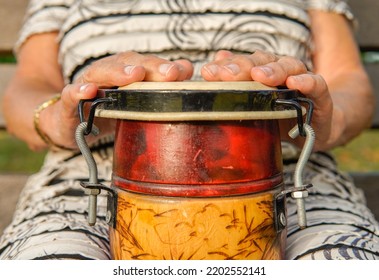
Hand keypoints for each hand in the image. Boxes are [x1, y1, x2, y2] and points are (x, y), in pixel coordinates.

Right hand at [41, 52, 193, 148]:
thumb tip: (186, 69)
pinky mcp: (69, 102)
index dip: (164, 66)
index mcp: (125, 73)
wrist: (71, 124)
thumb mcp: (134, 102)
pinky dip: (78, 91)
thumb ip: (157, 86)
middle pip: (128, 63)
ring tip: (135, 74)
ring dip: (118, 72)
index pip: (146, 64)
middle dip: (150, 67)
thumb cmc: (108, 111)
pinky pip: (71, 94)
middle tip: (169, 73)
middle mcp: (107, 74)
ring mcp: (87, 85)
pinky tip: (89, 91)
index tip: (183, 72)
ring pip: (101, 72)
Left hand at [201, 50, 332, 150]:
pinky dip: (306, 81)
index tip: (208, 73)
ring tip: (260, 75)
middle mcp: (280, 72)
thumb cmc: (278, 116)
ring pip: (289, 66)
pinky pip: (316, 84)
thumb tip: (214, 63)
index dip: (225, 66)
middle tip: (227, 75)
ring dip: (273, 70)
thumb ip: (237, 87)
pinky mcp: (319, 95)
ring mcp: (300, 81)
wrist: (312, 130)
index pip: (243, 63)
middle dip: (243, 66)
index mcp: (261, 73)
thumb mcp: (254, 107)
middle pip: (262, 61)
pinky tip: (294, 83)